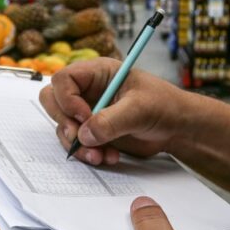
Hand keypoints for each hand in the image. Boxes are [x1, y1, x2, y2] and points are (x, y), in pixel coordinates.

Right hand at [39, 58, 191, 165]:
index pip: (63, 80)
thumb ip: (111, 120)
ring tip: (100, 155)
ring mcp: (88, 113)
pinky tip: (108, 156)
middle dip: (64, 124)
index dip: (66, 99)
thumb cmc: (164, 106)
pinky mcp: (93, 133)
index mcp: (98, 74)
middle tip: (81, 138)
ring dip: (77, 145)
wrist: (177, 129)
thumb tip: (84, 134)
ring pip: (62, 127)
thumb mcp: (140, 109)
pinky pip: (77, 143)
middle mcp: (88, 91)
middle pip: (53, 102)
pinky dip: (87, 153)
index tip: (83, 117)